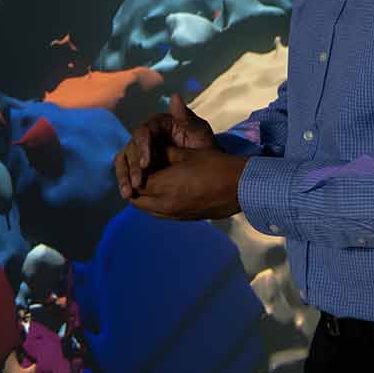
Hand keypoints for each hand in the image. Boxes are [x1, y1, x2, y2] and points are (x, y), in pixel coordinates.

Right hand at [114, 93, 213, 199]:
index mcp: (157, 124)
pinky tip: (128, 194)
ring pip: (124, 160)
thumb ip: (186, 117)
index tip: (146, 164)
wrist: (208, 166)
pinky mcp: (136, 164)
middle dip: (132, 167)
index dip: (142, 148)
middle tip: (138, 183)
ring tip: (128, 193)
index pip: (143, 132)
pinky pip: (125, 170)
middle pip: (130, 148)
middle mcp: (144, 136)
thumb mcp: (199, 131)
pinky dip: (125, 182)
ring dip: (124, 176)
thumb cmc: (203, 145)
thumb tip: (175, 97)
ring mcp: (139, 150)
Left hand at [127, 145, 245, 220]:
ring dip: (142, 197)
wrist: (239, 187)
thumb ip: (163, 155)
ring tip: (148, 181)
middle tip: (138, 172)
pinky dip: (153, 204)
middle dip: (133, 186)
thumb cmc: (214, 165)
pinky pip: (158, 213)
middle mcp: (165, 204)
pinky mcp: (182, 218)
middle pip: (136, 199)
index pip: (136, 182)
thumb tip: (149, 153)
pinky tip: (161, 191)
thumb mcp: (186, 154)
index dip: (133, 171)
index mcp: (164, 186)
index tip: (137, 161)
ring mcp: (174, 214)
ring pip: (145, 209)